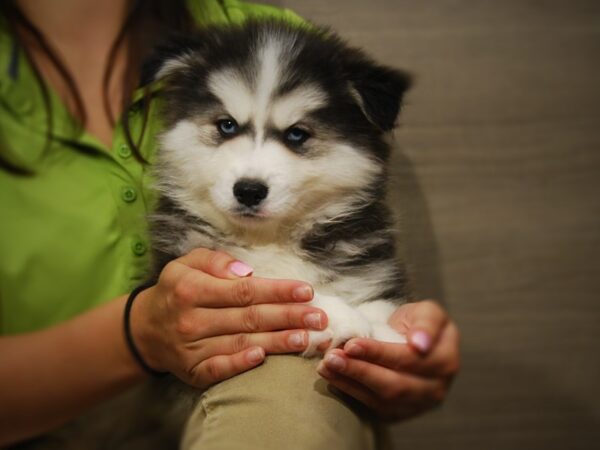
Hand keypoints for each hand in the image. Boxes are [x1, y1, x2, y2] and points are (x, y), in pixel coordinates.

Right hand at [130, 248, 326, 387]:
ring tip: (307, 339)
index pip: (244, 290)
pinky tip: (263, 358)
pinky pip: (219, 369)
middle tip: (319, 318)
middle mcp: (192, 319)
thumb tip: (246, 269)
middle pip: (249, 318)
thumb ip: (215, 260)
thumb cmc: (178, 289)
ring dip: (277, 342)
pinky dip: (240, 364)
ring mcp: (192, 348)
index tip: (306, 291)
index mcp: (193, 289)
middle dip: (288, 317)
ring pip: (241, 343)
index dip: (277, 291)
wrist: (146, 328)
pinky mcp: (193, 370)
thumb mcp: (187, 263)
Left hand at [317, 300, 458, 420]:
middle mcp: (437, 388)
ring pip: (382, 398)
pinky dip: (350, 391)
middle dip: (360, 371)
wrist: (412, 341)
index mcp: (446, 360)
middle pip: (395, 384)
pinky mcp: (399, 413)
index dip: (380, 353)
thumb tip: (420, 344)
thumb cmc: (418, 322)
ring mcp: (418, 404)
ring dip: (350, 382)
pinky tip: (332, 377)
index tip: (352, 344)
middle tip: (332, 357)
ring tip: (326, 366)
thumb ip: (427, 323)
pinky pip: (373, 405)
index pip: (410, 359)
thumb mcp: (427, 311)